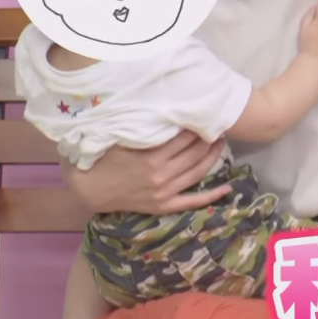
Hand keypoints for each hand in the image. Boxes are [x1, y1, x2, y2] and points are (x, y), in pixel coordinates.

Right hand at [61, 130, 229, 214]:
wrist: (90, 188)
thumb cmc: (105, 157)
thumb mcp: (124, 138)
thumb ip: (147, 129)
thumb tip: (169, 112)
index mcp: (152, 157)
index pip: (185, 138)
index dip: (197, 126)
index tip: (204, 116)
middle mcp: (162, 175)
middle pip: (194, 153)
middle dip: (208, 138)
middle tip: (218, 126)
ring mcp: (164, 192)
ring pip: (197, 172)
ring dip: (213, 157)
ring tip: (221, 143)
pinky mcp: (163, 206)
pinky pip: (192, 202)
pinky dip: (211, 196)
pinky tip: (227, 188)